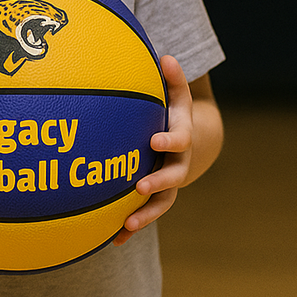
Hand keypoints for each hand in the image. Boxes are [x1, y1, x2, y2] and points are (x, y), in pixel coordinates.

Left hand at [115, 55, 193, 244]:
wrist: (187, 143)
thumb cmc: (172, 113)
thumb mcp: (176, 95)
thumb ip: (172, 78)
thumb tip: (166, 56)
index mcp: (181, 137)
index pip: (180, 139)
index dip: (170, 140)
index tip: (155, 139)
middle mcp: (178, 164)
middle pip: (172, 177)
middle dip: (157, 183)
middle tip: (139, 186)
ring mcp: (168, 183)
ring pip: (160, 203)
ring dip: (145, 215)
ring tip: (126, 225)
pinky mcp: (155, 198)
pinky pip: (144, 215)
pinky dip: (129, 228)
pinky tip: (110, 241)